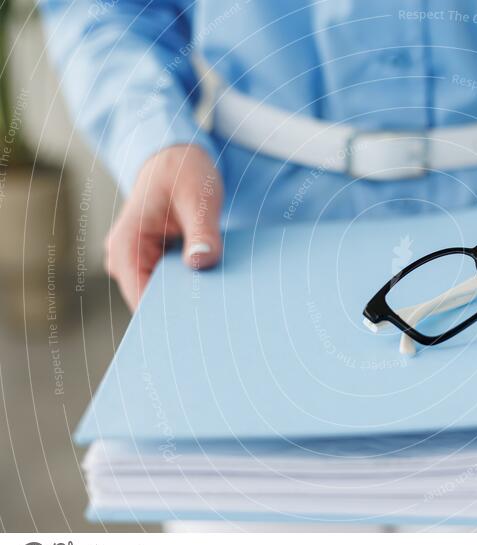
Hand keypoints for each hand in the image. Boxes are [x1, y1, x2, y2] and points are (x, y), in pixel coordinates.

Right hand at [105, 144, 222, 309]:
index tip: (200, 326)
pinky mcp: (154, 262)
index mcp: (126, 245)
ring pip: (164, 295)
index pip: (141, 298)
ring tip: (221, 302)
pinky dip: (192, 285)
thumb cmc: (183, 170)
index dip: (169, 316)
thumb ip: (202, 232)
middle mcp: (124, 258)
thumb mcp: (199, 198)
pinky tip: (215, 287)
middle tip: (219, 318)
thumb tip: (201, 263)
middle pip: (153, 302)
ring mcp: (138, 262)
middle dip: (184, 309)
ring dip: (190, 297)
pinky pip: (172, 284)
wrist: (176, 156)